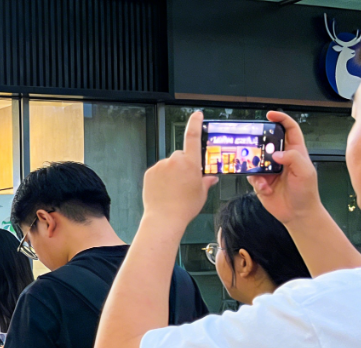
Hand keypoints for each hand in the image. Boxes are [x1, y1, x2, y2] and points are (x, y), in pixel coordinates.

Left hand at [142, 110, 218, 224]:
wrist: (164, 218)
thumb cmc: (184, 207)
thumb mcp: (201, 194)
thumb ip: (206, 182)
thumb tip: (211, 178)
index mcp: (191, 163)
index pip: (193, 137)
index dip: (195, 123)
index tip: (196, 115)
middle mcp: (175, 161)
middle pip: (180, 155)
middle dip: (183, 163)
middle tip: (184, 180)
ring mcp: (161, 166)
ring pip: (169, 164)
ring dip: (171, 171)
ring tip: (173, 189)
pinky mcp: (150, 172)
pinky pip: (158, 170)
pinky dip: (161, 177)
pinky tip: (164, 189)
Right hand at [247, 111, 320, 225]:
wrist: (298, 214)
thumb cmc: (306, 192)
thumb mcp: (305, 172)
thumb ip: (293, 158)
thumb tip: (276, 154)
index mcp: (295, 151)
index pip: (289, 129)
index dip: (280, 119)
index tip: (270, 115)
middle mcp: (281, 158)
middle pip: (267, 142)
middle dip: (259, 144)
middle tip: (254, 147)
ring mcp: (270, 170)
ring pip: (256, 160)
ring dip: (257, 168)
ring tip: (263, 178)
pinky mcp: (261, 181)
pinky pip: (252, 176)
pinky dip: (257, 183)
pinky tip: (265, 189)